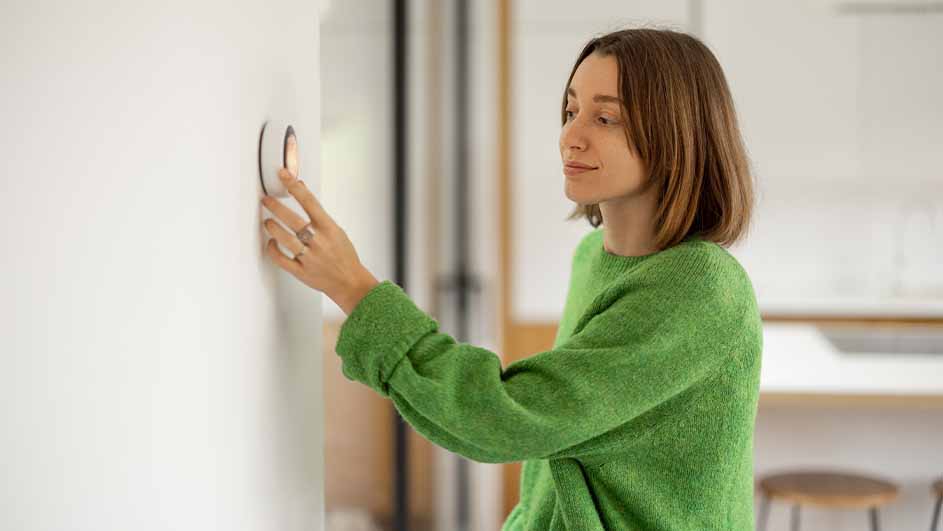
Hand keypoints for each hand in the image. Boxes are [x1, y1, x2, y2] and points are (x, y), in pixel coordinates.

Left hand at [260, 168, 379, 314]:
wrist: (349, 282)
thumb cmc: (344, 256)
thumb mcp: (337, 231)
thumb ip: (319, 215)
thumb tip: (302, 191)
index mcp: (330, 229)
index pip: (309, 202)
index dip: (295, 186)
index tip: (284, 175)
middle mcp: (319, 242)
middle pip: (292, 219)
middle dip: (276, 207)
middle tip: (266, 199)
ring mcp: (309, 258)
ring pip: (284, 238)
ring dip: (272, 227)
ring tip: (268, 221)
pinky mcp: (301, 272)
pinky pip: (281, 259)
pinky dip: (273, 249)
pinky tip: (272, 242)